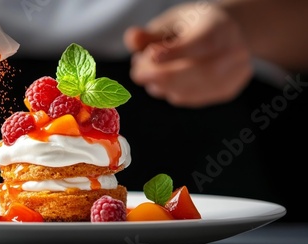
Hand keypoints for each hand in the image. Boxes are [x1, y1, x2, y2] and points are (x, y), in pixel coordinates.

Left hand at [124, 2, 252, 107]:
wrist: (224, 35)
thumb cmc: (192, 27)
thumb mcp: (171, 22)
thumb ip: (151, 34)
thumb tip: (132, 38)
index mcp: (221, 27)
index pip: (203, 42)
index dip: (176, 51)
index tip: (150, 56)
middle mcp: (234, 50)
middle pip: (200, 70)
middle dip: (163, 75)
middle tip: (137, 74)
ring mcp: (234, 74)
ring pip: (196, 89)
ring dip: (164, 87)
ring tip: (146, 76)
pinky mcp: (227, 91)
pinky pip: (195, 99)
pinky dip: (173, 93)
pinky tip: (161, 84)